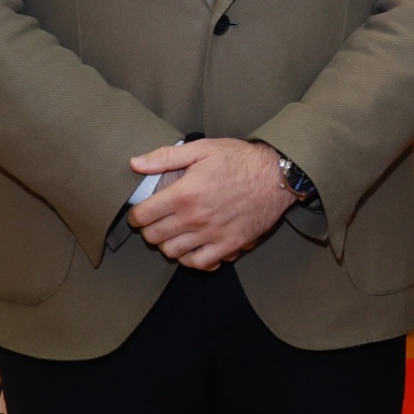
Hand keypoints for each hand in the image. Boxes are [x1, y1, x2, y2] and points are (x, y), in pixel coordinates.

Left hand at [126, 139, 295, 269]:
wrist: (278, 175)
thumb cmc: (240, 159)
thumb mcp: (202, 149)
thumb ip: (165, 157)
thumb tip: (135, 164)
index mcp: (184, 194)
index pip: (142, 216)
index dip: (136, 215)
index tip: (141, 212)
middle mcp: (195, 218)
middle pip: (154, 237)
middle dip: (150, 230)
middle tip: (157, 222)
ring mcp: (212, 234)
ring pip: (172, 252)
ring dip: (168, 244)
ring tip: (174, 234)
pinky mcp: (229, 244)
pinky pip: (200, 263)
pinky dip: (191, 259)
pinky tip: (193, 248)